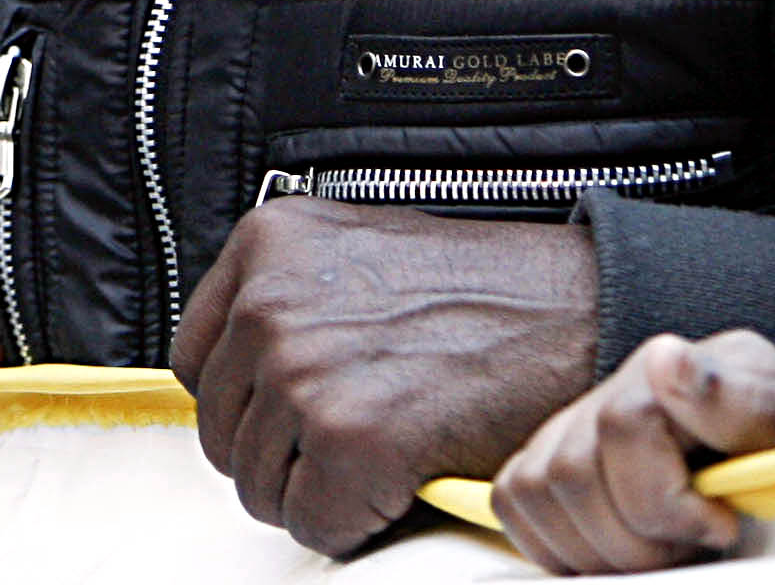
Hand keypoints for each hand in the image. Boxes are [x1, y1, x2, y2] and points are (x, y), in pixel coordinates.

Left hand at [172, 198, 599, 558]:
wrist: (578, 313)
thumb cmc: (484, 292)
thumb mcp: (359, 255)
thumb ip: (292, 301)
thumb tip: (248, 380)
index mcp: (265, 247)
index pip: (197, 361)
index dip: (248, 403)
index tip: (293, 416)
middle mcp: (266, 303)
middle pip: (221, 430)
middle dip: (280, 456)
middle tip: (348, 452)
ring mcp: (301, 371)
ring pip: (258, 486)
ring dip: (315, 494)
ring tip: (381, 466)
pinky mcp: (347, 439)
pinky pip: (312, 524)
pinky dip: (354, 526)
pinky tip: (400, 489)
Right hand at [495, 331, 774, 572]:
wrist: (771, 467)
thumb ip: (751, 407)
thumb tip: (670, 362)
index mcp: (691, 370)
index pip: (635, 415)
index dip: (668, 477)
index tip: (715, 507)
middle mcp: (624, 382)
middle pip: (577, 471)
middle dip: (638, 538)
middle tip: (695, 549)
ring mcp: (578, 415)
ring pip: (540, 488)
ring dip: (600, 547)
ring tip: (660, 549)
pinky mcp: (546, 452)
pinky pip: (514, 497)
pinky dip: (556, 541)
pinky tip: (615, 546)